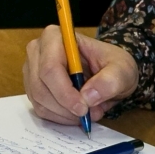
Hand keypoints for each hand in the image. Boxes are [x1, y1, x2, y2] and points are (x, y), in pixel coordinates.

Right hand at [24, 27, 139, 125]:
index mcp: (55, 37)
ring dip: (64, 113)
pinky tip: (76, 113)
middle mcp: (38, 51)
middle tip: (87, 114)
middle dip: (65, 106)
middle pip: (40, 86)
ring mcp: (32, 70)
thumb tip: (88, 97)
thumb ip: (109, 81)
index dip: (64, 92)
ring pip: (39, 100)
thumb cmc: (113, 65)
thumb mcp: (122, 70)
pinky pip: (40, 108)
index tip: (83, 108)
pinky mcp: (33, 88)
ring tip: (87, 112)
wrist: (110, 74)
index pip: (50, 67)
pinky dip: (59, 117)